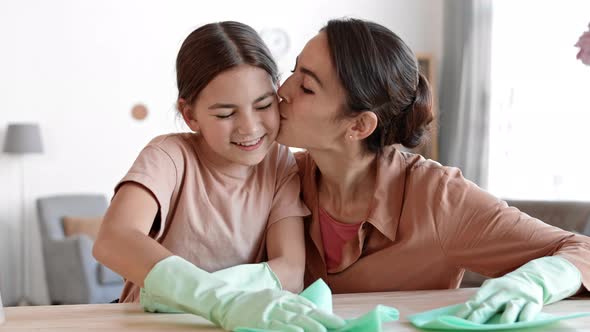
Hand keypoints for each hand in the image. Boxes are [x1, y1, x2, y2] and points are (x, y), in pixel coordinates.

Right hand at [218, 288, 345, 331]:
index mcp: (284, 298)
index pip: (308, 306)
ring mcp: (269, 312)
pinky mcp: (259, 321)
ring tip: (323, 331)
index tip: (339, 322)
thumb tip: (308, 313)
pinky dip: (287, 329)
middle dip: (323, 320)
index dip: (324, 314)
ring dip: (309, 325)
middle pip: (305, 312)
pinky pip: (275, 326)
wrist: (227, 300)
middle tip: (339, 327)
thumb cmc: (252, 303)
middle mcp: (279, 303)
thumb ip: (289, 304)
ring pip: (293, 320)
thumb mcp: (273, 298)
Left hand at [454, 275, 542, 323]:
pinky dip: (524, 320)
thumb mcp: (492, 290)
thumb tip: (462, 317)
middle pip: (489, 305)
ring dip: (504, 319)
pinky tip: (519, 326)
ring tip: (496, 329)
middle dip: (478, 317)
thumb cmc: (506, 289)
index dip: (465, 312)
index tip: (455, 322)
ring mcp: (520, 296)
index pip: (475, 301)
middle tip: (468, 328)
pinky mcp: (534, 303)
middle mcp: (504, 290)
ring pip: (511, 308)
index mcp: (491, 286)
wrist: (533, 278)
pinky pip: (529, 313)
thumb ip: (481, 301)